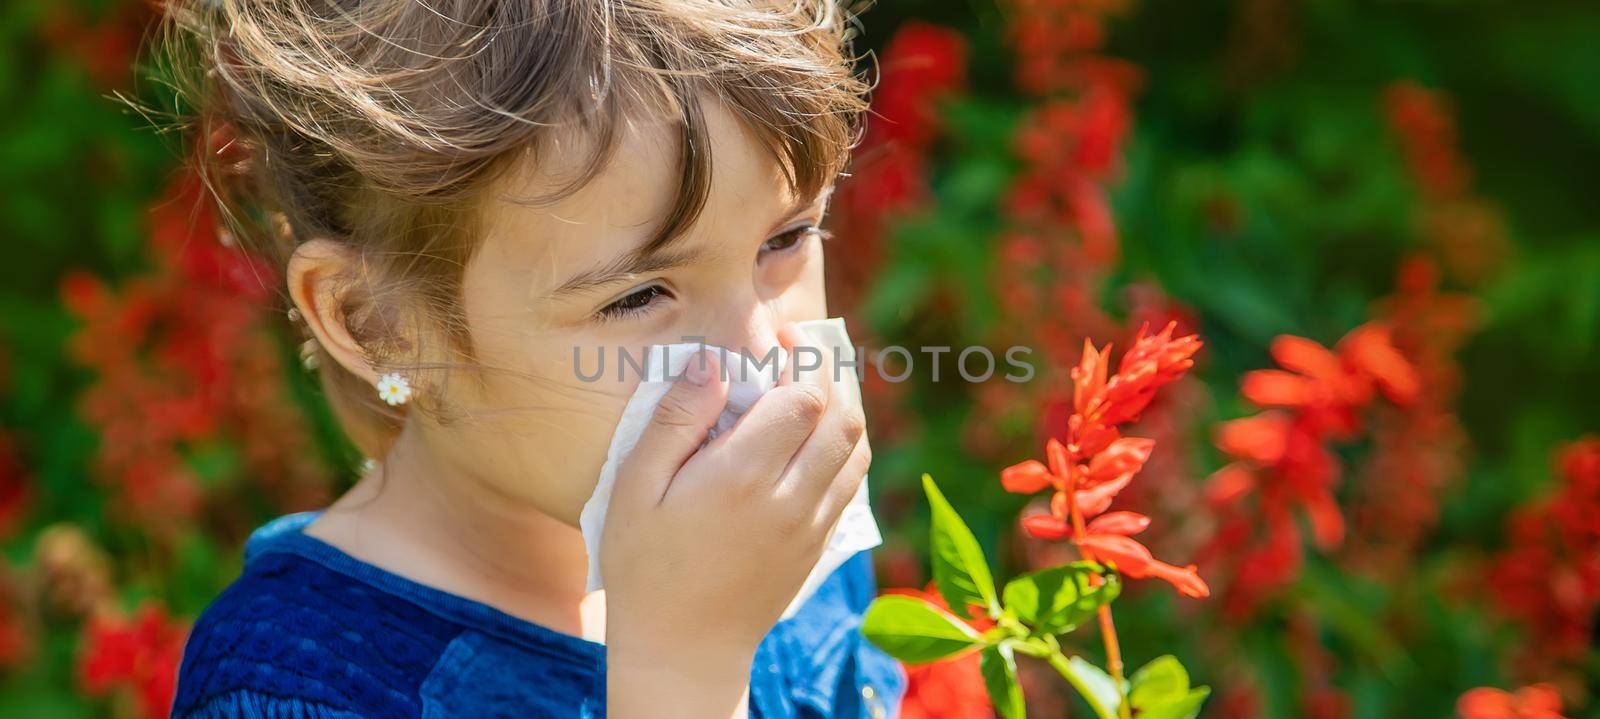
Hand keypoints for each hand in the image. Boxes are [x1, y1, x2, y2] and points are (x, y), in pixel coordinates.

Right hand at [601, 324, 869, 717]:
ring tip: (815, 381)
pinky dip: (847, 442)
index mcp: (742, 478)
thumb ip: (675, 420)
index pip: (803, 397)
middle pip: (841, 415)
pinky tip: (820, 429)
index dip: (799, 358)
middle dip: (828, 372)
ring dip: (845, 403)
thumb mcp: (635, 489)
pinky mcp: (819, 543)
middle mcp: (790, 499)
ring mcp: (812, 524)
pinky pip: (853, 479)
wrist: (683, 648)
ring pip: (857, 446)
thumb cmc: (646, 566)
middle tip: (800, 350)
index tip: (779, 338)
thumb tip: (712, 361)